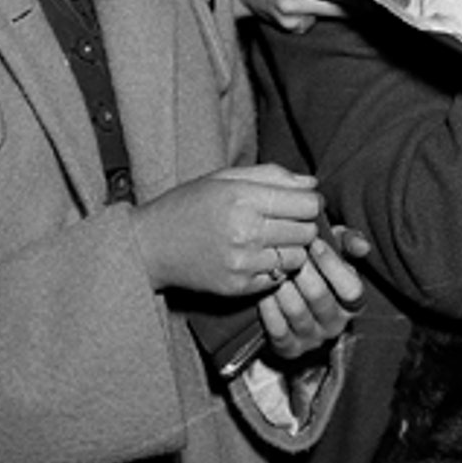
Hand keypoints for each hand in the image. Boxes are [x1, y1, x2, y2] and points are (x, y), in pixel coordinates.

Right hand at [134, 164, 323, 295]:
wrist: (149, 246)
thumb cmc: (188, 205)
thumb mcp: (225, 178)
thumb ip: (271, 176)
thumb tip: (311, 183)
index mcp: (242, 198)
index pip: (307, 204)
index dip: (311, 202)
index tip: (302, 202)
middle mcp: (245, 231)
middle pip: (307, 231)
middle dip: (303, 225)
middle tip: (286, 222)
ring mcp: (242, 262)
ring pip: (298, 257)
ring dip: (292, 249)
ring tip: (272, 240)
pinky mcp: (238, 286)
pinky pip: (279, 277)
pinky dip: (275, 268)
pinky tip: (258, 257)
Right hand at [225, 0, 344, 32]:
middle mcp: (289, 1)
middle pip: (336, 7)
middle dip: (356, 3)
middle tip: (375, 1)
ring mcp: (288, 18)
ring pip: (328, 13)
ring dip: (338, 5)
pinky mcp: (287, 28)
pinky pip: (314, 19)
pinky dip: (317, 10)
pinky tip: (308, 0)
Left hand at [258, 226, 372, 360]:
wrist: (294, 308)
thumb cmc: (319, 273)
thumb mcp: (337, 254)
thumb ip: (349, 243)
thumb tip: (362, 247)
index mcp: (354, 304)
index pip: (351, 289)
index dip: (332, 264)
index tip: (314, 242)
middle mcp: (336, 325)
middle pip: (319, 296)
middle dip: (301, 269)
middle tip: (288, 251)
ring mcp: (313, 339)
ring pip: (296, 311)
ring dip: (282, 286)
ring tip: (274, 267)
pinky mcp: (290, 349)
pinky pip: (277, 328)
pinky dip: (268, 307)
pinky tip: (264, 290)